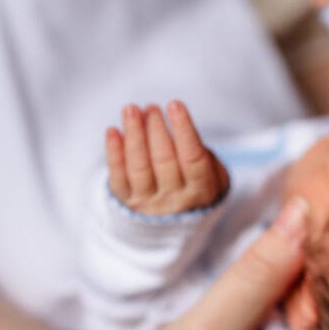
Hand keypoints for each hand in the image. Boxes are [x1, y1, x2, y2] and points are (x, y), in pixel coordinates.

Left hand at [106, 101, 229, 215]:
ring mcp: (147, 203)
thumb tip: (182, 133)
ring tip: (131, 110)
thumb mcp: (215, 178)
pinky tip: (113, 132)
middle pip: (163, 160)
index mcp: (200, 192)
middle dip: (156, 129)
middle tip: (152, 107)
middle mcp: (173, 200)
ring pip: (139, 167)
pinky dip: (114, 153)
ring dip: (134, 135)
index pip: (192, 158)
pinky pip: (118, 177)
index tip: (175, 105)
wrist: (174, 225)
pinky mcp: (126, 202)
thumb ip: (206, 158)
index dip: (183, 130)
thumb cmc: (196, 189)